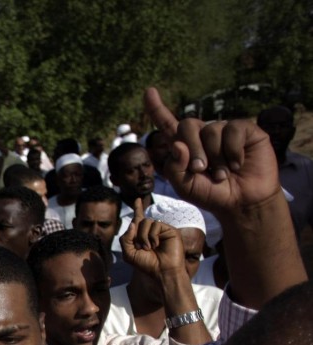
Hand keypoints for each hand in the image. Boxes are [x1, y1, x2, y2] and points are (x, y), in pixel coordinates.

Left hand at [120, 198, 185, 277]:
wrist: (162, 271)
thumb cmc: (147, 264)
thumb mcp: (129, 254)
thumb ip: (126, 239)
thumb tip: (133, 223)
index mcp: (142, 236)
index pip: (139, 219)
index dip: (138, 209)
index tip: (138, 200)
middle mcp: (152, 231)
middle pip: (139, 221)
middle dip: (137, 235)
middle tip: (142, 248)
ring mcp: (161, 230)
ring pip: (146, 222)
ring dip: (144, 236)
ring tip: (149, 248)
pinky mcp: (169, 230)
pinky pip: (156, 225)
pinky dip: (153, 235)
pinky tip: (157, 244)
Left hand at [144, 87, 279, 216]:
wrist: (242, 203)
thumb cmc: (212, 194)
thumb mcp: (185, 187)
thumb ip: (174, 168)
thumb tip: (177, 144)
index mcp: (184, 146)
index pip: (167, 123)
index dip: (157, 108)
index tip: (149, 92)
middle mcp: (203, 134)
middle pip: (187, 125)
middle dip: (192, 149)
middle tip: (200, 170)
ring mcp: (224, 130)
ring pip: (211, 130)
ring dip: (215, 157)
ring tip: (222, 174)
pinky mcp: (245, 130)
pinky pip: (233, 130)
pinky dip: (233, 151)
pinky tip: (238, 164)